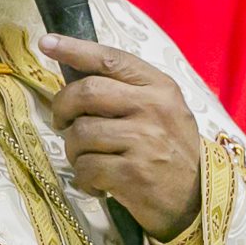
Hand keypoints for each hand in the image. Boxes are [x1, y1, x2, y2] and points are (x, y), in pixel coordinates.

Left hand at [42, 35, 201, 240]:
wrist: (197, 200)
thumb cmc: (172, 151)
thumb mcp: (164, 111)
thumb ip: (129, 92)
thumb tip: (76, 77)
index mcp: (160, 87)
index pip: (110, 59)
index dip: (74, 49)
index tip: (48, 43)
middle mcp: (153, 109)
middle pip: (86, 92)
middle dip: (62, 107)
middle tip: (61, 122)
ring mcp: (144, 141)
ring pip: (80, 133)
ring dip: (73, 150)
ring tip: (88, 159)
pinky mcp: (133, 174)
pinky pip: (85, 168)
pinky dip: (83, 179)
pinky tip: (97, 184)